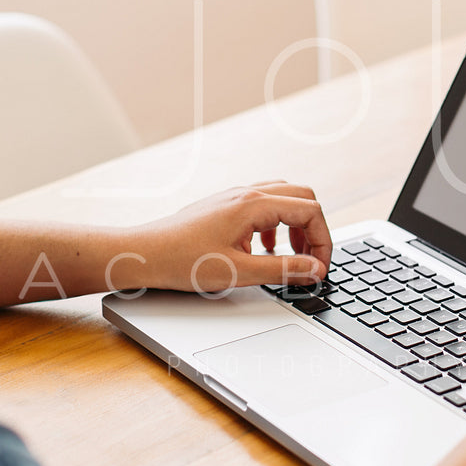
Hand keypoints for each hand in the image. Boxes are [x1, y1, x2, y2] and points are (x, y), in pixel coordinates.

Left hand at [130, 182, 332, 292]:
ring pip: (283, 198)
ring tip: (291, 256)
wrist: (143, 254)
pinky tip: (264, 250)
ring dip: (295, 225)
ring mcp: (234, 197)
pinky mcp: (225, 206)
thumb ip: (282, 269)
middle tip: (311, 261)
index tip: (319, 268)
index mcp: (253, 205)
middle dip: (314, 230)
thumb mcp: (238, 272)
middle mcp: (246, 193)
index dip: (323, 241)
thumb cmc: (182, 261)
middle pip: (302, 197)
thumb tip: (315, 270)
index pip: (310, 211)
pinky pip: (264, 205)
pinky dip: (276, 225)